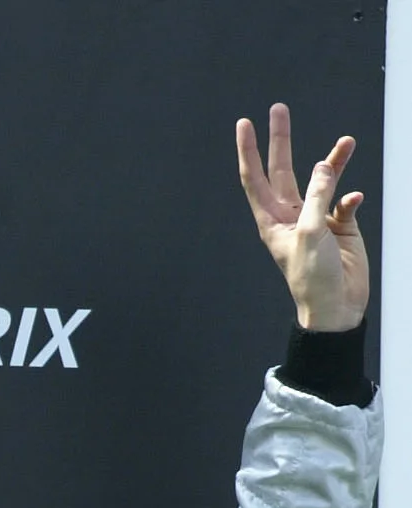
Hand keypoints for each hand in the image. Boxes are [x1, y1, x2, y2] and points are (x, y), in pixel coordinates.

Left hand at [237, 103, 366, 331]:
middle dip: (282, 140)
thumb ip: (316, 196)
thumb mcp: (309, 233)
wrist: (336, 306)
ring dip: (334, 161)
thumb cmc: (313, 278)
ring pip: (322, 181)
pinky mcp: (339, 226)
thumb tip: (323, 166)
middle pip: (284, 170)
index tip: (245, 124)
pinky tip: (354, 202)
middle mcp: (289, 215)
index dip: (249, 150)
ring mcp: (315, 219)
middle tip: (279, 110)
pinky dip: (351, 199)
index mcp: (270, 220)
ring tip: (346, 142)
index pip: (256, 177)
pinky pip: (345, 203)